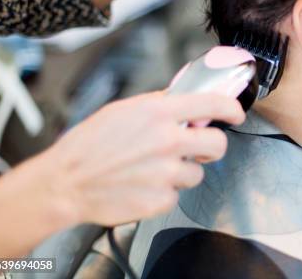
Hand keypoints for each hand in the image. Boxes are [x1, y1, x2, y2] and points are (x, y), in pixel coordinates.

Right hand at [37, 92, 244, 226]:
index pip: (213, 104)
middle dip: (211, 146)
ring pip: (198, 172)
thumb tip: (185, 101)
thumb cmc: (89, 145)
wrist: (65, 183)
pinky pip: (177, 194)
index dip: (232, 108)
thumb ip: (159, 104)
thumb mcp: (123, 109)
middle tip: (198, 147)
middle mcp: (167, 141)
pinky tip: (143, 185)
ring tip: (153, 169)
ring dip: (182, 172)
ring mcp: (166, 172)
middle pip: (218, 144)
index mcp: (159, 113)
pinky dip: (164, 192)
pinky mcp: (161, 199)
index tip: (236, 113)